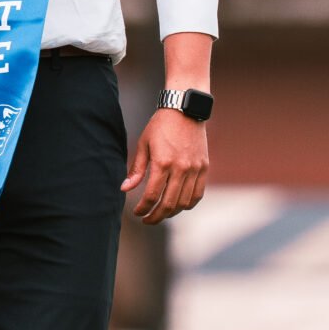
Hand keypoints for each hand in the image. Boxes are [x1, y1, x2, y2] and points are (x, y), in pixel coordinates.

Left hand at [122, 107, 207, 223]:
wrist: (185, 110)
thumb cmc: (160, 126)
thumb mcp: (143, 144)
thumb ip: (136, 170)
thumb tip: (125, 189)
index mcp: (162, 163)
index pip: (151, 195)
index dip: (143, 208)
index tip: (137, 212)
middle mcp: (180, 168)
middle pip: (169, 204)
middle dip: (156, 216)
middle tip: (147, 220)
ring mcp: (194, 169)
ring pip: (184, 203)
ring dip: (171, 213)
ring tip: (161, 214)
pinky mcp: (204, 168)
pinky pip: (198, 194)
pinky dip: (188, 204)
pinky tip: (178, 205)